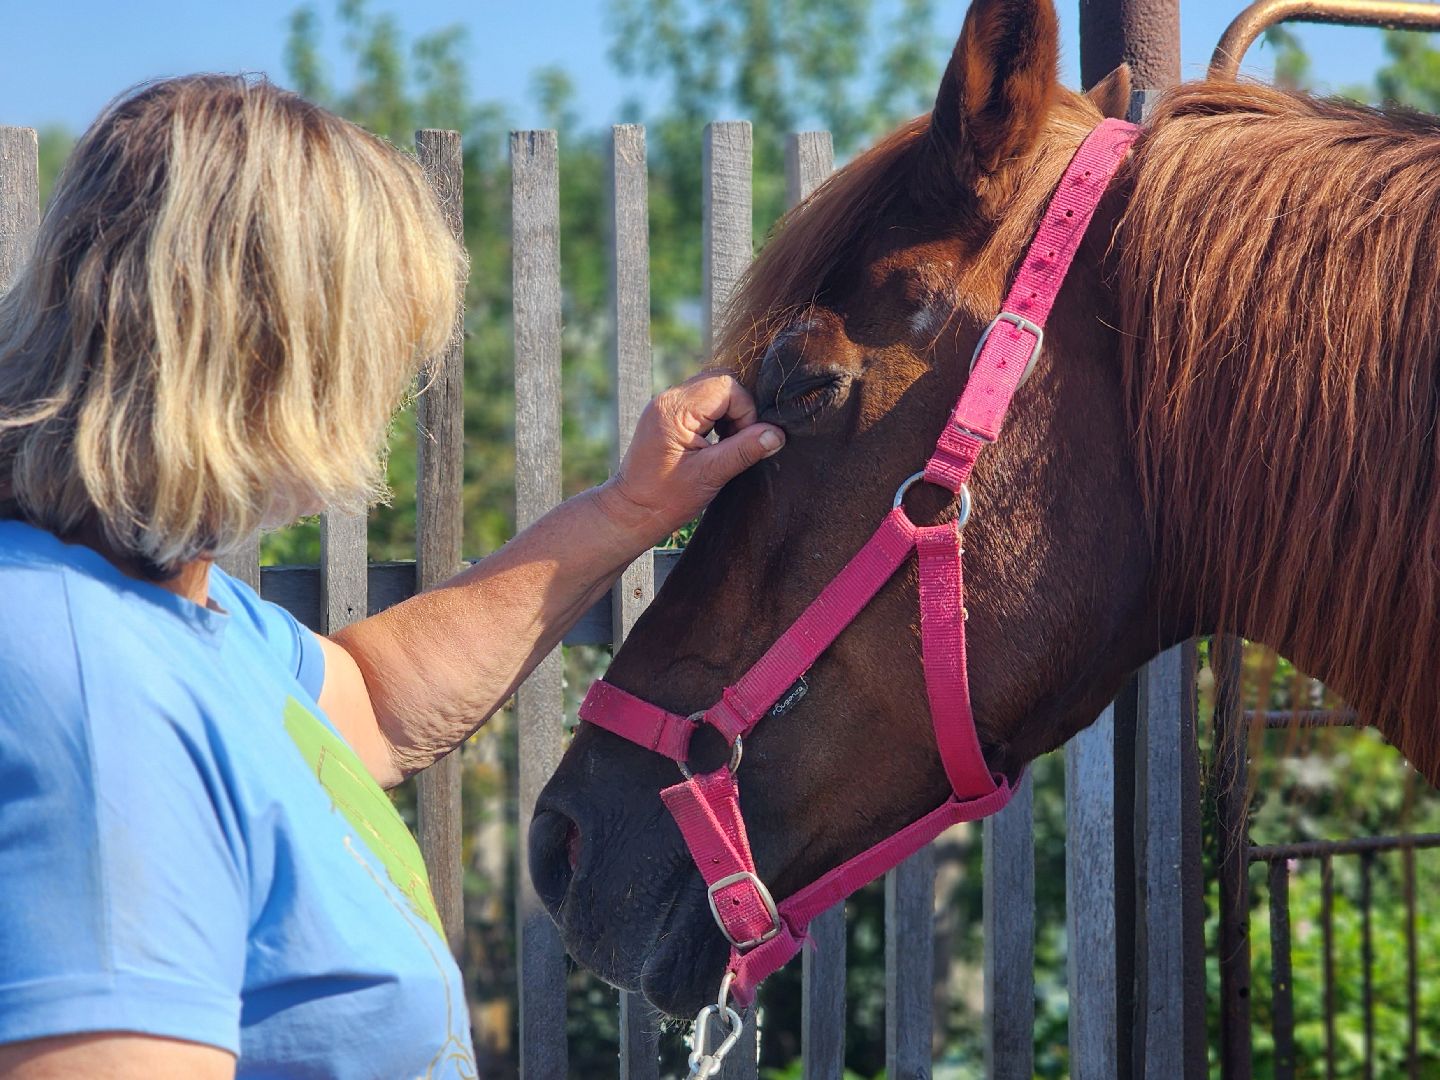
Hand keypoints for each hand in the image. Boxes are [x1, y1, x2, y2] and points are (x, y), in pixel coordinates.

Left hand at [599, 372, 784, 544]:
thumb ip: (745, 450)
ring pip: (713, 389)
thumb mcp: (710, 476)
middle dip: (739, 409)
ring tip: (724, 445)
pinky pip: (702, 400)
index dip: (745, 412)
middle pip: (721, 381)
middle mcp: (668, 399)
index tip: (743, 443)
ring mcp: (666, 404)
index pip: (727, 387)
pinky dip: (716, 417)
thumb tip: (777, 434)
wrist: (631, 511)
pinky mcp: (668, 414)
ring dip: (728, 413)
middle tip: (735, 443)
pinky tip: (714, 443)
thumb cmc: (666, 499)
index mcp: (674, 410)